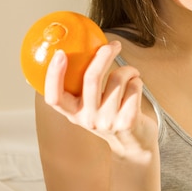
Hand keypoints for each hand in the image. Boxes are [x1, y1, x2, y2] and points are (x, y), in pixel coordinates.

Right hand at [43, 41, 156, 158]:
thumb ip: (84, 85)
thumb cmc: (111, 115)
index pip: (54, 97)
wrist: (134, 145)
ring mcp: (107, 121)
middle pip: (91, 78)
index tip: (60, 53)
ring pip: (118, 78)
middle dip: (103, 55)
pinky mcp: (128, 121)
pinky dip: (137, 81)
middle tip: (113, 45)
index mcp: (73, 113)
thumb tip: (83, 47)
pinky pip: (134, 86)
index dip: (54, 75)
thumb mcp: (91, 106)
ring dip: (128, 70)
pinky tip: (136, 88)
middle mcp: (88, 119)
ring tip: (131, 75)